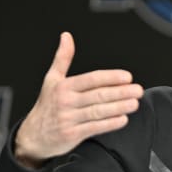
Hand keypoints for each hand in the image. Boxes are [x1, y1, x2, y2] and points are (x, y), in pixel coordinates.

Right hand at [14, 32, 143, 167]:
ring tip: (134, 104)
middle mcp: (66, 101)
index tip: (127, 77)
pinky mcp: (72, 134)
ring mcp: (69, 118)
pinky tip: (123, 119)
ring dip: (119, 107)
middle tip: (137, 90)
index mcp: (64, 86)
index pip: (91, 79)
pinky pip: (94, 128)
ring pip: (98, 111)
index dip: (110, 77)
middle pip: (98, 95)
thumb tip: (66, 36)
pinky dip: (110, 123)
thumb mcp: (51, 79)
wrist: (34, 135)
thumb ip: (62, 58)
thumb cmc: (47, 105)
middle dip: (120, 92)